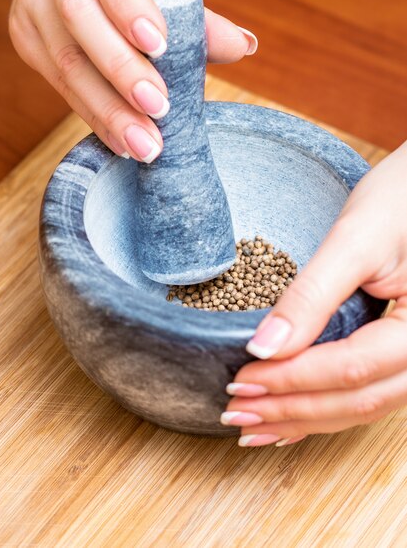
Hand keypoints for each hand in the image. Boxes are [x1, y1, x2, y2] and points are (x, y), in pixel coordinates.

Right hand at [6, 0, 255, 161]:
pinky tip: (121, 141)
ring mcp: (34, 3)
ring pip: (66, 62)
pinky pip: (59, 85)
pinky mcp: (26, 39)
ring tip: (144, 145)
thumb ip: (199, 18)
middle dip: (123, 73)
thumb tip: (244, 46)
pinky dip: (93, 117)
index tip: (161, 46)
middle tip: (160, 113)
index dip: (130, 6)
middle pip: (81, 20)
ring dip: (108, 110)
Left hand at [222, 141, 406, 446]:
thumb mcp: (355, 241)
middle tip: (238, 412)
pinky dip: (325, 410)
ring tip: (255, 426)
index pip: (350, 368)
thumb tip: (264, 347)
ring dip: (305, 419)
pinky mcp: (398, 351)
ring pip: (361, 405)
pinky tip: (292, 423)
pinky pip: (366, 393)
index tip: (242, 380)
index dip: (292, 380)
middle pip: (356, 399)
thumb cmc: (399, 204)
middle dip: (292, 411)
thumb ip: (312, 296)